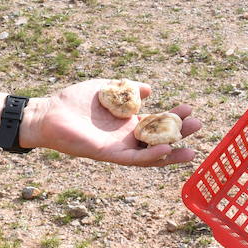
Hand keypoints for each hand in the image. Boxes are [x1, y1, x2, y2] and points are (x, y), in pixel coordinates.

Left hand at [21, 79, 201, 166]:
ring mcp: (118, 148)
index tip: (190, 108)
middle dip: (179, 134)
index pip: (157, 123)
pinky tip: (164, 149)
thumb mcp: (107, 88)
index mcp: (127, 123)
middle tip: (198, 124)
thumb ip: (127, 88)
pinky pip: (132, 158)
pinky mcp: (108, 154)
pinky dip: (149, 156)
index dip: (174, 117)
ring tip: (191, 148)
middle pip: (159, 139)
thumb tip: (149, 89)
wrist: (49, 114)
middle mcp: (125, 138)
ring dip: (171, 152)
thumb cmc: (74, 101)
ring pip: (150, 155)